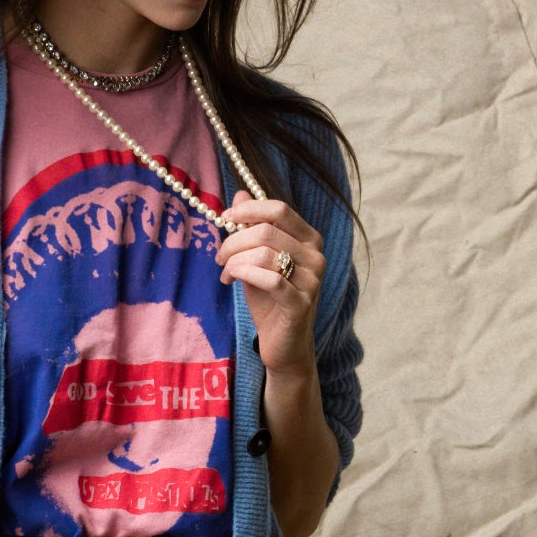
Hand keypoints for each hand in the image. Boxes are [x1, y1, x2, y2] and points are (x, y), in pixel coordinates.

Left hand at [217, 195, 323, 378]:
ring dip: (235, 260)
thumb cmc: (270, 299)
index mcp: (309, 239)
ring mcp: (312, 281)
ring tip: (226, 272)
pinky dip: (244, 274)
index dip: (249, 209)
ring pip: (264, 253)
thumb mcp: (257, 258)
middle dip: (234, 240)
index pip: (279, 209)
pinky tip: (231, 279)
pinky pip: (269, 279)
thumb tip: (240, 193)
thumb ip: (252, 227)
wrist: (283, 343)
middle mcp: (316, 256)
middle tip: (220, 257)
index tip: (226, 218)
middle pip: (266, 231)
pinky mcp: (301, 304)